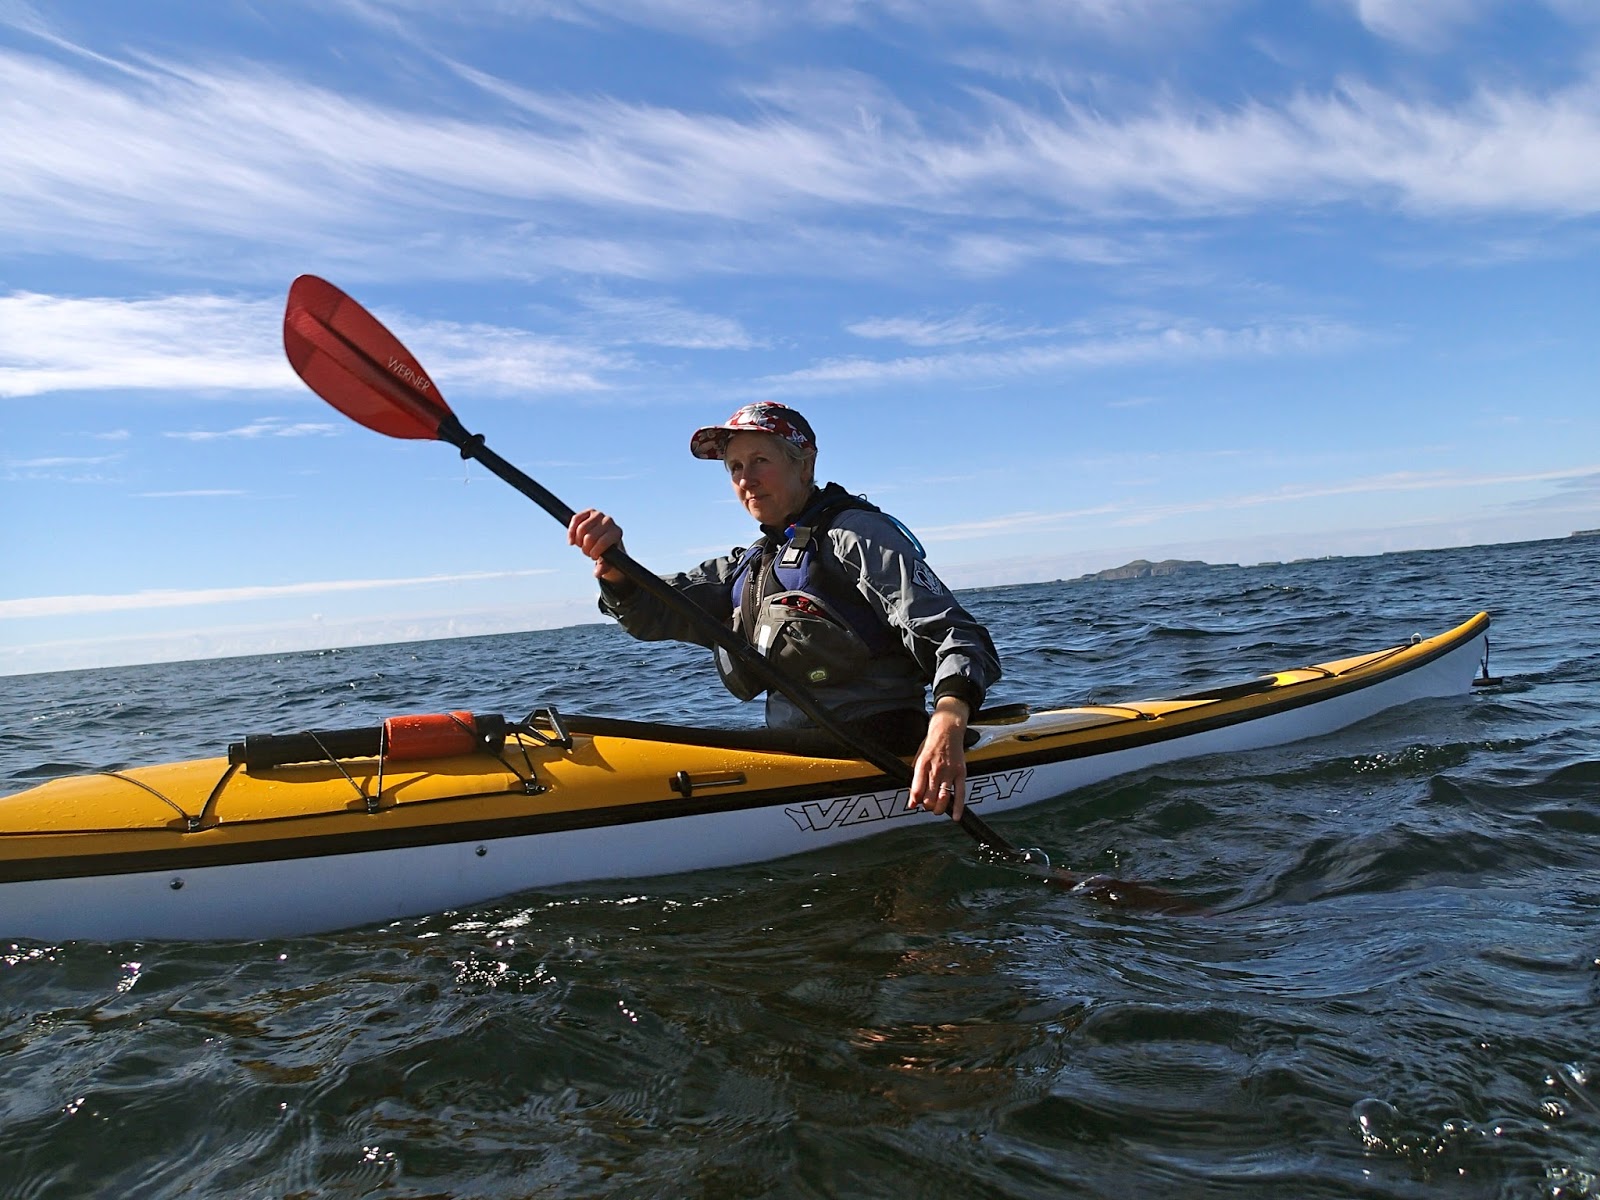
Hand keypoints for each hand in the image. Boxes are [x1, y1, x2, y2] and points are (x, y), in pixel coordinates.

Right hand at [567, 508, 625, 581]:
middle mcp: (609, 521)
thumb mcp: (608, 563)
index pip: (601, 542)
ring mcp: (599, 515)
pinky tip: (572, 541)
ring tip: (582, 545)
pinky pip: (575, 519)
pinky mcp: (589, 512)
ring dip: (578, 541)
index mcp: (616, 532)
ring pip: (580, 529)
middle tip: (588, 552)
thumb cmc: (609, 553)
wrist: (606, 542)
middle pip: (588, 537)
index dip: (594, 552)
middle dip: (585, 548)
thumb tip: (596, 573)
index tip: (594, 557)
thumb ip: (604, 568)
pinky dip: (571, 532)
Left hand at [908, 696, 969, 819]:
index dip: (914, 802)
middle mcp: (935, 770)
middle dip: (926, 806)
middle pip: (929, 798)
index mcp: (922, 765)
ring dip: (939, 809)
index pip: (916, 790)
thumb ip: (915, 777)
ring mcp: (949, 772)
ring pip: (943, 798)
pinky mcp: (961, 773)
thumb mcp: (917, 757)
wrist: (948, 730)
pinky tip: (956, 816)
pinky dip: (958, 807)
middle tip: (927, 805)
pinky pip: (960, 794)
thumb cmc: (932, 744)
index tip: (913, 805)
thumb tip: (912, 797)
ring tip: (937, 809)